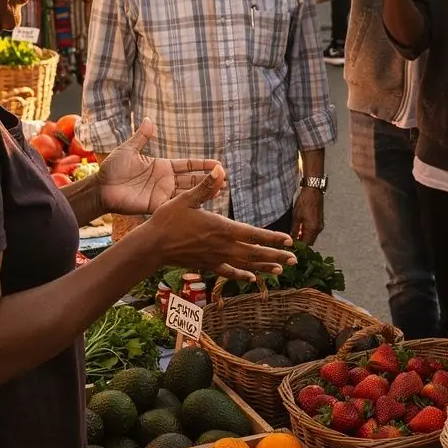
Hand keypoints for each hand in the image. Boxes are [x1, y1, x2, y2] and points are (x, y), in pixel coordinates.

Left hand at [98, 119, 218, 215]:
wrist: (101, 188)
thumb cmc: (112, 169)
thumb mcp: (128, 150)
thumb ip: (141, 137)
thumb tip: (148, 119)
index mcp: (162, 166)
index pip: (188, 164)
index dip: (202, 164)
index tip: (217, 164)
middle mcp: (165, 180)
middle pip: (192, 180)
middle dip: (208, 179)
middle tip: (225, 179)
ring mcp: (162, 194)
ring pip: (187, 193)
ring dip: (202, 192)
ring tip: (220, 190)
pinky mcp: (156, 205)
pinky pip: (175, 206)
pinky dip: (188, 205)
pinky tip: (201, 206)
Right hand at [150, 170, 297, 280]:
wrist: (152, 246)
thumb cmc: (168, 221)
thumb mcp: (186, 199)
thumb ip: (206, 186)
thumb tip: (219, 169)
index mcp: (221, 229)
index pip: (253, 234)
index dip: (272, 238)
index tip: (289, 241)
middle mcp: (222, 246)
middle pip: (255, 253)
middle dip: (276, 256)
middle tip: (295, 260)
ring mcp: (215, 258)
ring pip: (245, 265)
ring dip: (264, 267)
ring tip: (281, 270)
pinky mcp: (207, 266)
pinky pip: (228, 272)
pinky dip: (242, 275)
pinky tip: (251, 278)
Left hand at [292, 187, 323, 244]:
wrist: (313, 191)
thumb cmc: (304, 202)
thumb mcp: (296, 217)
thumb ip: (294, 230)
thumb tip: (291, 240)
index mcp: (312, 229)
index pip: (306, 245)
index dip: (298, 248)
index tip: (291, 247)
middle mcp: (318, 229)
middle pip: (310, 242)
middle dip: (301, 243)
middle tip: (292, 241)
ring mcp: (320, 226)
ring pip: (312, 237)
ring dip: (304, 238)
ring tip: (295, 235)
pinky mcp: (320, 222)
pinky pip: (314, 232)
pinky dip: (307, 233)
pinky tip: (301, 229)